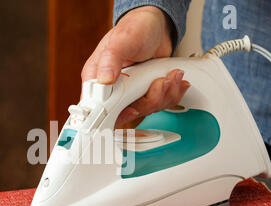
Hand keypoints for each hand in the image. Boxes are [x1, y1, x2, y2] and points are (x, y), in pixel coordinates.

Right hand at [81, 6, 190, 127]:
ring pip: (146, 110)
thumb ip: (111, 59)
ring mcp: (131, 93)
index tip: (130, 109)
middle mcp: (113, 89)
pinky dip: (171, 94)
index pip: (97, 108)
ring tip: (169, 76)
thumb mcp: (122, 40)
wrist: (156, 26)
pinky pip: (159, 104)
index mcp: (97, 78)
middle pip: (127, 112)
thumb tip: (105, 79)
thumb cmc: (135, 28)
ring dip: (164, 95)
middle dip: (148, 100)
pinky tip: (173, 80)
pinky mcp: (146, 93)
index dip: (112, 114)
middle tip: (158, 82)